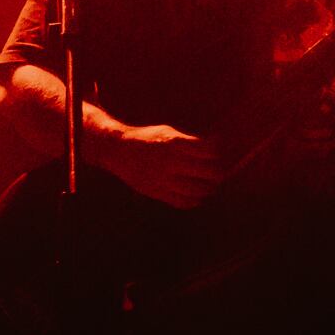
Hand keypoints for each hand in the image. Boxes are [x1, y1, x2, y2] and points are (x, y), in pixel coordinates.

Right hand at [94, 122, 224, 207]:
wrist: (118, 150)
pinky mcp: (157, 192)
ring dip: (208, 189)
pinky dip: (194, 200)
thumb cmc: (149, 139)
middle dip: (217, 173)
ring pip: (198, 190)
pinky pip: (183, 202)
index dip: (216, 152)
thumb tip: (215, 152)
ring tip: (208, 185)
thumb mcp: (168, 133)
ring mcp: (163, 178)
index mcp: (173, 142)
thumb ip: (189, 143)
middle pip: (208, 172)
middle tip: (216, 173)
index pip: (208, 150)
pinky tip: (196, 195)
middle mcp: (170, 161)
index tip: (214, 153)